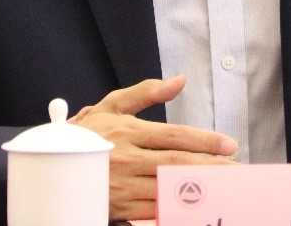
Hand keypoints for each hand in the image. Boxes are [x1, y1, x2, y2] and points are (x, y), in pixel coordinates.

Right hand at [72, 74, 237, 220]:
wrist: (52, 168)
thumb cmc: (86, 134)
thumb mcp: (111, 105)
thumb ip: (147, 93)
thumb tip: (179, 80)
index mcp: (127, 131)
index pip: (175, 135)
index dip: (205, 140)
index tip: (229, 144)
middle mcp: (125, 159)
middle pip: (178, 163)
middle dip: (213, 166)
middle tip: (237, 168)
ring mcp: (122, 186)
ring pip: (170, 189)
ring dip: (200, 189)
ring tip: (226, 187)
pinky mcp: (119, 208)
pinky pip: (155, 211)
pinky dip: (177, 209)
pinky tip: (196, 205)